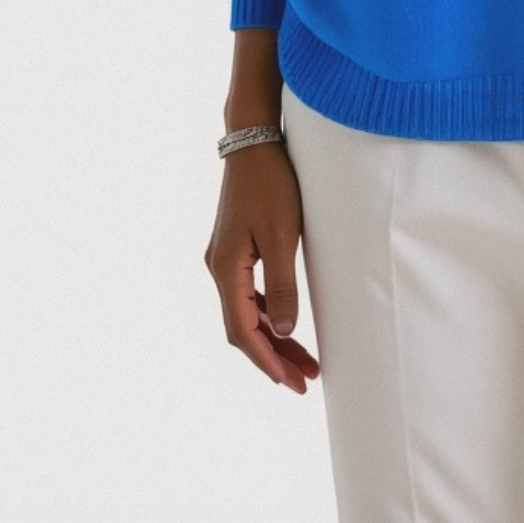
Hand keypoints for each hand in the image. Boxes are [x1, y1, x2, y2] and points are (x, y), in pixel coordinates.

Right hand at [204, 144, 320, 394]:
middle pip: (243, 327)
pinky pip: (249, 295)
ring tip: (304, 362)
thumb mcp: (282, 235)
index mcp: (226, 269)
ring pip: (247, 313)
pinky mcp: (236, 248)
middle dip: (273, 357)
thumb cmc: (270, 183)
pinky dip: (267, 315)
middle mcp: (219, 268)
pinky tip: (286, 325)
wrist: (254, 140)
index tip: (290, 383)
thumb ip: (281, 285)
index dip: (266, 361)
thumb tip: (281, 330)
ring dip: (273, 338)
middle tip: (304, 381)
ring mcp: (225, 258)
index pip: (242, 330)